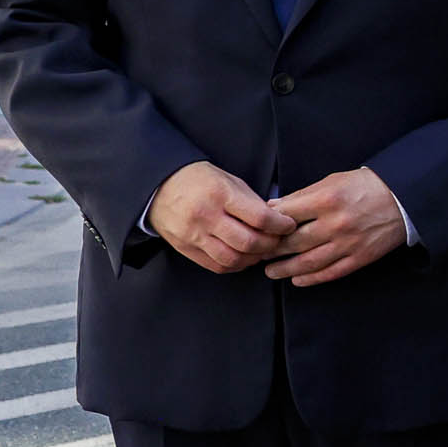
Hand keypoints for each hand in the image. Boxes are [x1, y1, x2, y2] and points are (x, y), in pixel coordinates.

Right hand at [149, 160, 294, 273]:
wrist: (159, 186)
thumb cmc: (199, 180)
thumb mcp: (229, 181)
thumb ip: (252, 202)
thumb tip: (277, 220)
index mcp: (219, 194)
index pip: (259, 217)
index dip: (280, 225)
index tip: (288, 225)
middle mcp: (205, 216)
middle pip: (248, 242)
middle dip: (270, 245)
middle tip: (277, 240)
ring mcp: (193, 235)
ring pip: (233, 259)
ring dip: (254, 258)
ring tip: (261, 250)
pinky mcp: (185, 249)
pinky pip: (217, 266)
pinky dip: (235, 265)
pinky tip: (243, 257)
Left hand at [262, 167, 407, 285]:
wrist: (404, 198)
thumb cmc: (367, 186)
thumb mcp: (333, 181)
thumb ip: (303, 195)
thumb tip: (275, 207)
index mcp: (327, 200)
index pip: (286, 216)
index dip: (268, 225)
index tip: (258, 229)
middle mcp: (336, 224)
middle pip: (293, 243)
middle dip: (271, 250)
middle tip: (259, 254)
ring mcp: (348, 243)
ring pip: (308, 262)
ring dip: (285, 269)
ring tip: (271, 272)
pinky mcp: (360, 257)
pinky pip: (331, 272)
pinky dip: (311, 279)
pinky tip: (297, 280)